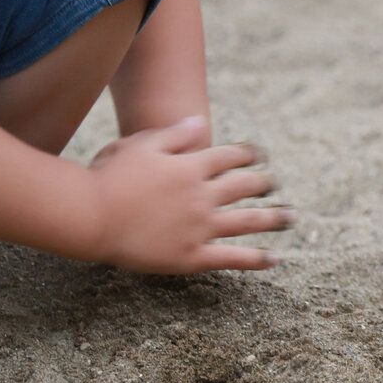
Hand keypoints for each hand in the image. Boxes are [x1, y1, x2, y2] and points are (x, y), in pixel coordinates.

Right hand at [84, 116, 290, 273]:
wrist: (92, 216)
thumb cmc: (109, 177)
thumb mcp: (140, 145)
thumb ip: (174, 135)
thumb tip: (201, 123)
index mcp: (191, 166)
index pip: (230, 157)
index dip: (248, 155)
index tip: (260, 155)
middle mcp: (202, 195)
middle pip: (244, 187)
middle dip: (263, 183)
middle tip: (275, 183)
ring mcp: (200, 227)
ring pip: (247, 222)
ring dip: (273, 218)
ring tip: (290, 218)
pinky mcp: (191, 256)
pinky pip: (232, 258)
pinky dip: (255, 259)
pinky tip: (273, 259)